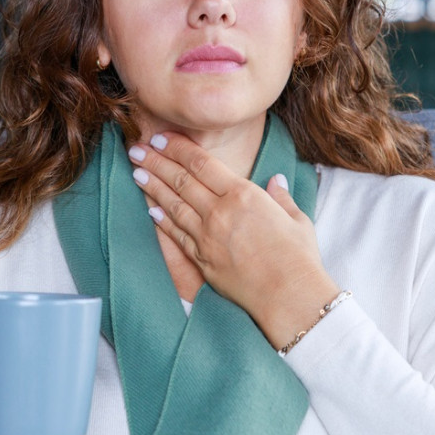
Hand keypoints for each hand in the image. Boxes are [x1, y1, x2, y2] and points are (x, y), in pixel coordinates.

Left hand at [128, 133, 338, 347]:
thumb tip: (276, 180)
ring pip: (172, 205)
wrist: (289, 296)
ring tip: (136, 173)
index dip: (178, 148)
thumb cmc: (298, 257)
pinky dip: (162, 220)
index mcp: (244, 195)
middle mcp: (220, 212)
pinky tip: (150, 209)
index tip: (161, 137)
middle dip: (156, 162)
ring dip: (152, 187)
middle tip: (137, 149)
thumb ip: (280, 197)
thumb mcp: (296, 219)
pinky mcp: (202, 260)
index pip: (201, 163)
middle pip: (180, 181)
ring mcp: (207, 237)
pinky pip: (176, 235)